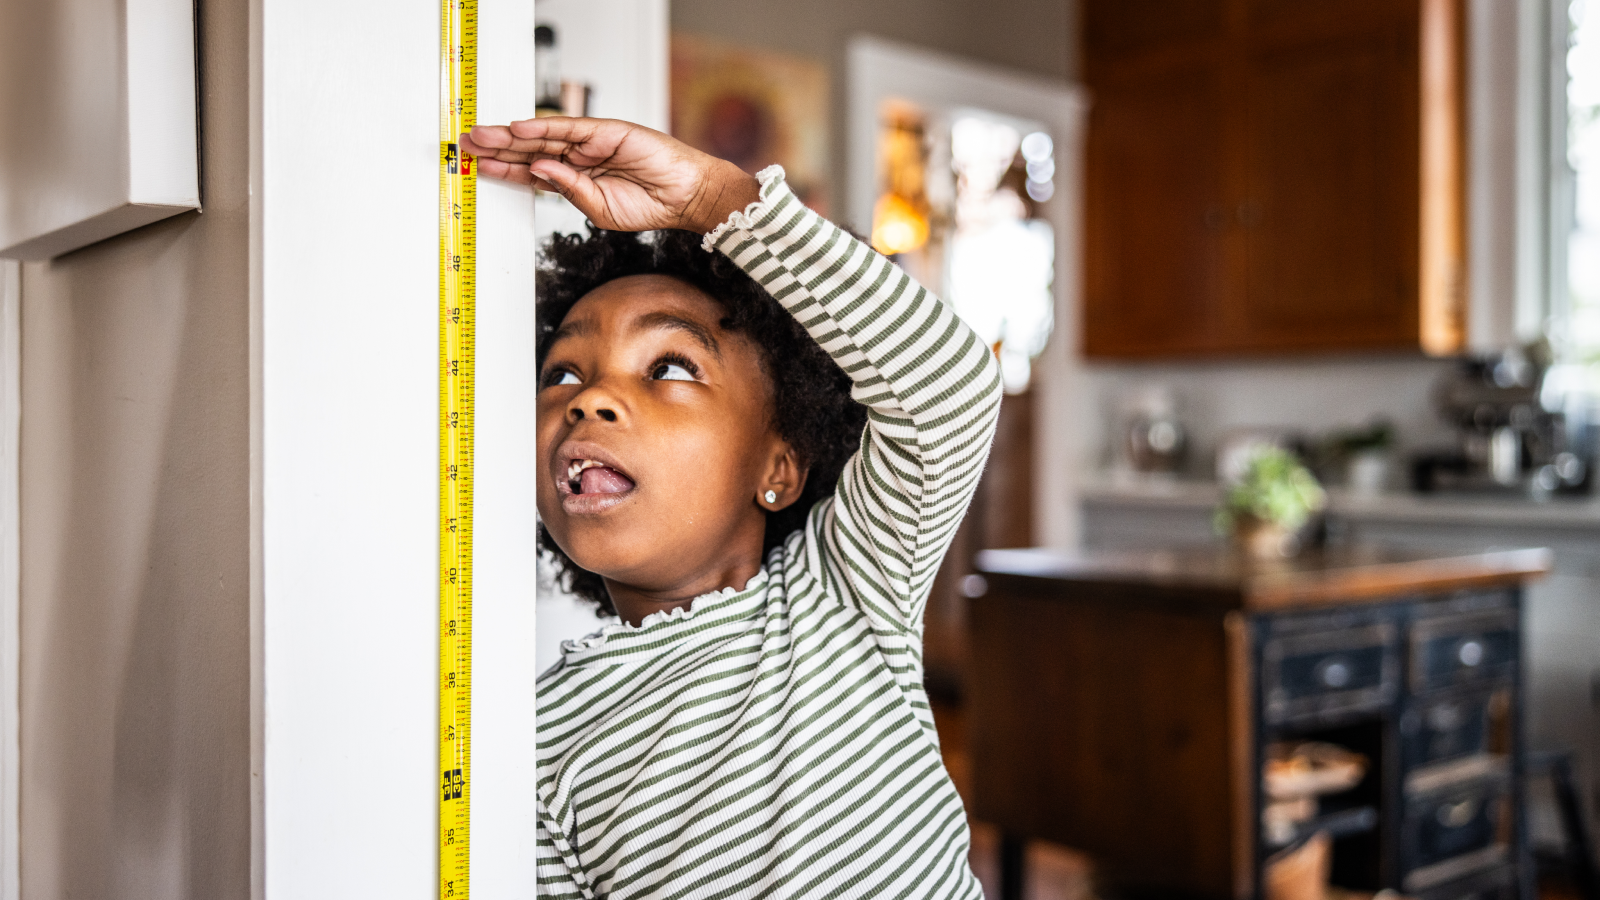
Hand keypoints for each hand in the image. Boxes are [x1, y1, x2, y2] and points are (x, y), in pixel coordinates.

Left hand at [460, 117, 760, 233]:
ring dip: (511, 136)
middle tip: (468, 144)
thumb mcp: (599, 210)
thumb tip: (540, 171)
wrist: (683, 197)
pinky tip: (519, 129)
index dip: (503, 169)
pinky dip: (543, 128)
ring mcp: (590, 143)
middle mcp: (577, 158)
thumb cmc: (649, 206)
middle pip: (529, 150)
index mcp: (574, 179)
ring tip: (484, 136)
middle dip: (497, 148)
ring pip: (542, 136)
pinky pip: (569, 128)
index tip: (476, 166)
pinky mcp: (605, 132)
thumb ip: (569, 191)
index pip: (530, 172)